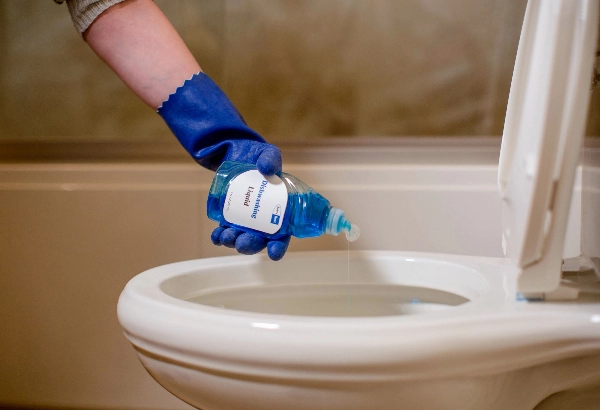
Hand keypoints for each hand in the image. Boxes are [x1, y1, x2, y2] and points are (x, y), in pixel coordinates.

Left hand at [158, 73, 290, 259]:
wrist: (234, 152)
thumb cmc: (258, 156)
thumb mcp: (267, 153)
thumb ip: (270, 158)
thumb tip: (267, 168)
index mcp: (279, 210)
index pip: (282, 234)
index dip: (279, 246)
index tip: (274, 253)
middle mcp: (262, 220)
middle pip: (259, 241)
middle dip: (251, 246)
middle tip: (244, 243)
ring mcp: (244, 220)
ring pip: (240, 238)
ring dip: (234, 242)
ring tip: (227, 237)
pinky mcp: (227, 216)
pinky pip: (224, 231)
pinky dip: (220, 237)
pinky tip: (217, 236)